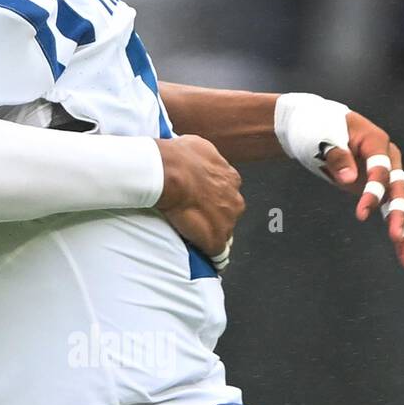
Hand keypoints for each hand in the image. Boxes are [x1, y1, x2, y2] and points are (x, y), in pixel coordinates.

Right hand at [155, 134, 244, 266]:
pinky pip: (219, 253)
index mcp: (230, 178)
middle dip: (216, 215)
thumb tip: (198, 154)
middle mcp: (234, 199)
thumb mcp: (198, 145)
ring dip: (213, 234)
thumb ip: (205, 156)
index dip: (214, 197)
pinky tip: (209, 259)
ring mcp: (226, 221)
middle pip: (229, 212)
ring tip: (197, 237)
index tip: (202, 200)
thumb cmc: (179, 156)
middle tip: (196, 217)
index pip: (227, 192)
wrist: (170, 172)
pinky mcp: (215, 239)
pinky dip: (214, 256)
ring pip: (225, 231)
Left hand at [318, 112, 403, 269]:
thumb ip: (337, 156)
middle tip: (397, 237)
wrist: (311, 126)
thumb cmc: (316, 127)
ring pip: (400, 205)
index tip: (361, 215)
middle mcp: (388, 159)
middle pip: (398, 189)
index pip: (381, 170)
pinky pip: (390, 210)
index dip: (373, 192)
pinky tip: (402, 252)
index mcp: (376, 142)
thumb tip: (350, 180)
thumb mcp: (321, 136)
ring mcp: (385, 175)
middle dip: (399, 214)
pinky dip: (397, 229)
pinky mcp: (377, 189)